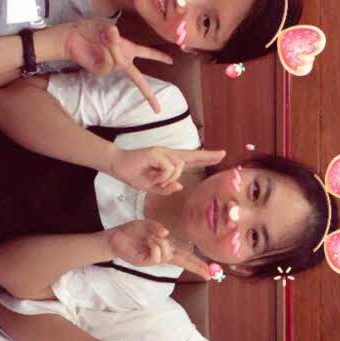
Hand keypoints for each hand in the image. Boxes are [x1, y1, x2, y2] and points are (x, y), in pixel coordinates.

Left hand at [54, 20, 171, 113]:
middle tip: (158, 109)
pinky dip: (106, 53)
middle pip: (138, 78)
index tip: (171, 62)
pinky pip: (109, 65)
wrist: (71, 37)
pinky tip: (99, 45)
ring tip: (105, 38)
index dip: (159, 57)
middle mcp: (122, 60)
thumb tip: (114, 34)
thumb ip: (112, 33)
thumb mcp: (104, 27)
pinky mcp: (101, 71)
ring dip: (114, 49)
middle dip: (148, 92)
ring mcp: (111, 67)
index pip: (147, 53)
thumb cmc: (89, 30)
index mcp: (127, 48)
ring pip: (120, 63)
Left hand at [106, 220, 215, 281]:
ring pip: (168, 254)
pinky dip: (155, 246)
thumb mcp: (146, 224)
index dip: (196, 261)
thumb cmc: (131, 232)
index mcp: (166, 245)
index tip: (208, 269)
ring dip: (162, 244)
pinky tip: (148, 242)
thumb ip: (157, 228)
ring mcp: (154, 260)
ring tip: (151, 238)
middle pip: (183, 261)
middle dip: (195, 267)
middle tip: (207, 274)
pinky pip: (157, 256)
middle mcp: (162, 254)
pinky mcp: (145, 262)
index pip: (185, 254)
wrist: (114, 238)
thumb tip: (167, 234)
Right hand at [109, 146, 225, 194]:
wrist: (117, 165)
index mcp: (168, 162)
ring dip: (169, 178)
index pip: (191, 159)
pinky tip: (152, 177)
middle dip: (207, 156)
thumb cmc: (134, 174)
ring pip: (179, 166)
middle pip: (192, 156)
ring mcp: (163, 152)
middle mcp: (168, 154)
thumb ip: (165, 188)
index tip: (221, 155)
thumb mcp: (152, 187)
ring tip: (154, 181)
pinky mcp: (156, 153)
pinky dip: (162, 176)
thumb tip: (180, 186)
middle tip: (222, 154)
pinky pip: (168, 168)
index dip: (206, 157)